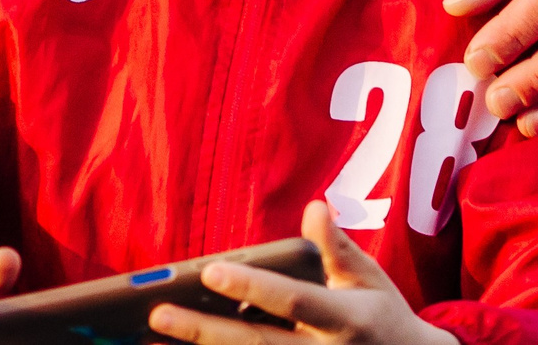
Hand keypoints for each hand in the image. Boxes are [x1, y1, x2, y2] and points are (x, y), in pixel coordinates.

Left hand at [148, 201, 454, 344]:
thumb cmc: (382, 317)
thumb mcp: (369, 279)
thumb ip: (338, 248)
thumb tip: (316, 206)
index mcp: (344, 319)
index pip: (292, 301)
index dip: (252, 286)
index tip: (210, 271)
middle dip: (204, 331)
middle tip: (157, 314)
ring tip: (154, 337)